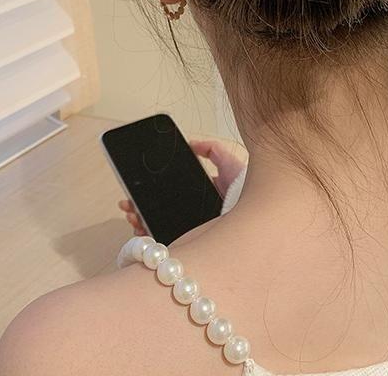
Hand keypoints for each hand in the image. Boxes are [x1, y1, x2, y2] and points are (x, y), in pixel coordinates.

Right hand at [117, 138, 246, 235]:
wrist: (260, 212)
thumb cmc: (247, 187)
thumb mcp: (229, 162)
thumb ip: (212, 149)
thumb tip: (191, 143)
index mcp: (203, 198)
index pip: (171, 196)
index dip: (152, 194)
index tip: (135, 191)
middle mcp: (197, 216)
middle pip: (161, 212)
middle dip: (140, 208)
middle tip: (127, 204)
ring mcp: (195, 232)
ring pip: (160, 228)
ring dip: (140, 222)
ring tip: (131, 215)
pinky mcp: (194, 245)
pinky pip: (167, 245)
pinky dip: (151, 239)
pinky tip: (141, 231)